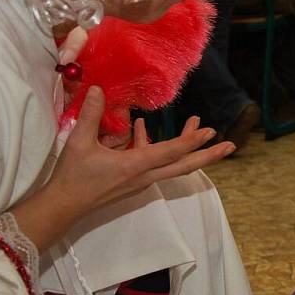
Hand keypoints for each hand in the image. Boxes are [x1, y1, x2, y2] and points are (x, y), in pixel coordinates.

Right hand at [48, 87, 233, 216]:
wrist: (63, 206)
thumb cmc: (73, 176)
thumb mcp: (79, 143)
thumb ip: (91, 115)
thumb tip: (98, 88)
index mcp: (136, 166)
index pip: (170, 152)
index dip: (191, 141)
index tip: (210, 132)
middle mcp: (144, 175)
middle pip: (184, 165)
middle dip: (208, 155)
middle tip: (230, 145)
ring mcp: (140, 179)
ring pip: (171, 162)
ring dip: (185, 145)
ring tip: (197, 124)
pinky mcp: (133, 180)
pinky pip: (153, 161)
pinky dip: (154, 144)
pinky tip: (141, 127)